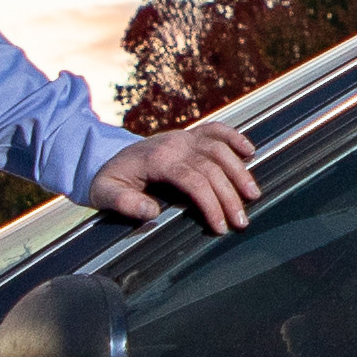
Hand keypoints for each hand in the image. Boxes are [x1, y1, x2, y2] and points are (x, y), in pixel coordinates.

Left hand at [85, 121, 259, 232]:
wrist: (103, 156)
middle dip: (230, 196)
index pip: (195, 180)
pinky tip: (250, 151)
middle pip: (213, 168)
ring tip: (253, 194)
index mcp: (158, 159)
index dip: (211, 204)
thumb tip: (152, 213)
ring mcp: (183, 137)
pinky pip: (216, 130)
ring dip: (240, 171)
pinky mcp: (187, 135)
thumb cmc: (107, 179)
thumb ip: (125, 203)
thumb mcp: (105, 194)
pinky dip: (234, 137)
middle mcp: (175, 144)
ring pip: (220, 149)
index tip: (220, 226)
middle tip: (241, 221)